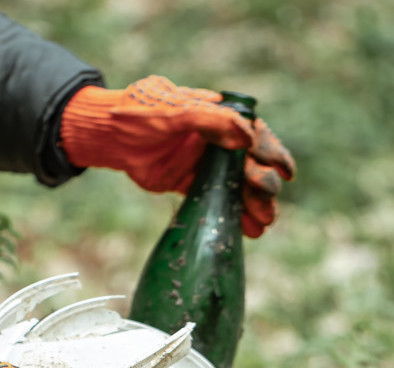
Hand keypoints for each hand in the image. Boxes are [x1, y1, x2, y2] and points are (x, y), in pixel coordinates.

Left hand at [60, 75, 295, 236]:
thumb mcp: (173, 110)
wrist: (108, 136)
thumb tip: (247, 138)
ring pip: (236, 184)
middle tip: (267, 199)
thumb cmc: (138, 113)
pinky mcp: (191, 182)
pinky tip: (248, 231)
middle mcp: (217, 139)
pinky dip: (232, 214)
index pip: (254, 134)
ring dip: (252, 203)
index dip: (272, 152)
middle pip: (250, 163)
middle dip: (263, 183)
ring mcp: (205, 162)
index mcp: (218, 115)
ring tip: (264, 223)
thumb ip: (209, 120)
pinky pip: (216, 199)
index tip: (285, 171)